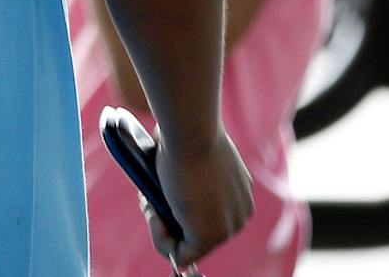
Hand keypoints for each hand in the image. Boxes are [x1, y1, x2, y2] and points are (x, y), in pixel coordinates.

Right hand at [152, 129, 253, 270]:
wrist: (191, 133)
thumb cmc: (186, 134)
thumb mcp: (190, 153)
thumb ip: (186, 165)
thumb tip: (163, 147)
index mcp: (239, 194)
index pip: (207, 212)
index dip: (178, 204)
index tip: (161, 185)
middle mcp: (240, 214)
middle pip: (197, 230)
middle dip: (168, 216)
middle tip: (150, 194)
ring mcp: (227, 227)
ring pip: (188, 243)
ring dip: (162, 225)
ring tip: (149, 200)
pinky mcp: (209, 237)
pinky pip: (180, 255)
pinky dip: (160, 240)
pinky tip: (152, 214)